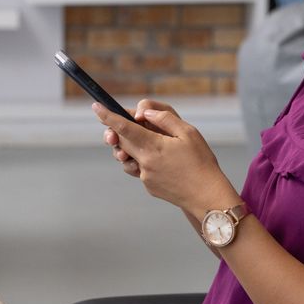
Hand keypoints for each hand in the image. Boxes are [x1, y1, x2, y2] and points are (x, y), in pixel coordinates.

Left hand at [94, 99, 238, 213]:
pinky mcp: (149, 186)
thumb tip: (144, 114)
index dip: (108, 116)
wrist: (207, 196)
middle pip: (121, 142)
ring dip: (131, 147)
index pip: (124, 128)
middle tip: (126, 123)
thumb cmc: (201, 162)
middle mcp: (145, 162)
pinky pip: (140, 169)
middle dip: (118, 131)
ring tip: (151, 143)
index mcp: (153, 146)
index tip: (95, 106)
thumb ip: (165, 119)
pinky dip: (145, 161)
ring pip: (128, 157)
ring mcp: (145, 177)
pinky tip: (164, 162)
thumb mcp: (189, 133)